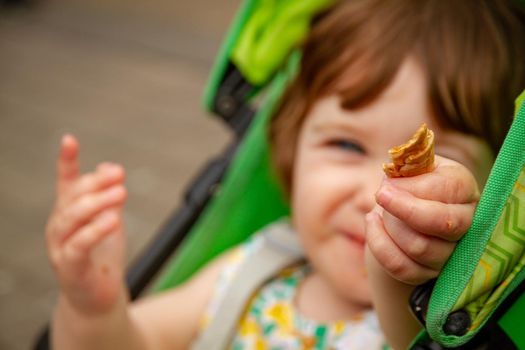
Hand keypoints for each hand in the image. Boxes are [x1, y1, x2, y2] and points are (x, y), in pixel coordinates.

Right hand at [45, 135, 127, 314]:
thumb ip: (109, 197)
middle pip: (73, 196)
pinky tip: (112, 220)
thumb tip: (110, 166)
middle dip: (96, 182)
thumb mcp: (110, 220)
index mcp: (69, 212)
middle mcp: (59, 226)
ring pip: (73, 217)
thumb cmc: (102, 256)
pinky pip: (79, 245)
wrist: (99, 297)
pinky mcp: (68, 267)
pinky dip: (95, 230)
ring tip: (121, 192)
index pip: (65, 182)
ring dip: (98, 202)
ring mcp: (60, 246)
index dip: (66, 161)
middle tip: (120, 174)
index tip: (69, 139)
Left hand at [365, 155, 479, 284]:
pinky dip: (379, 245)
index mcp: (463, 187)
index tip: (385, 185)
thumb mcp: (410, 169)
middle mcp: (468, 222)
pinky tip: (373, 224)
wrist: (402, 215)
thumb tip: (392, 181)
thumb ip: (405, 168)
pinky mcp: (430, 273)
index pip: (447, 189)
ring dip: (389, 226)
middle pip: (442, 222)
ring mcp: (452, 252)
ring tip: (379, 211)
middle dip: (402, 209)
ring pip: (419, 247)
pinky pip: (402, 267)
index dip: (411, 189)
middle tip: (380, 196)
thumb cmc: (408, 184)